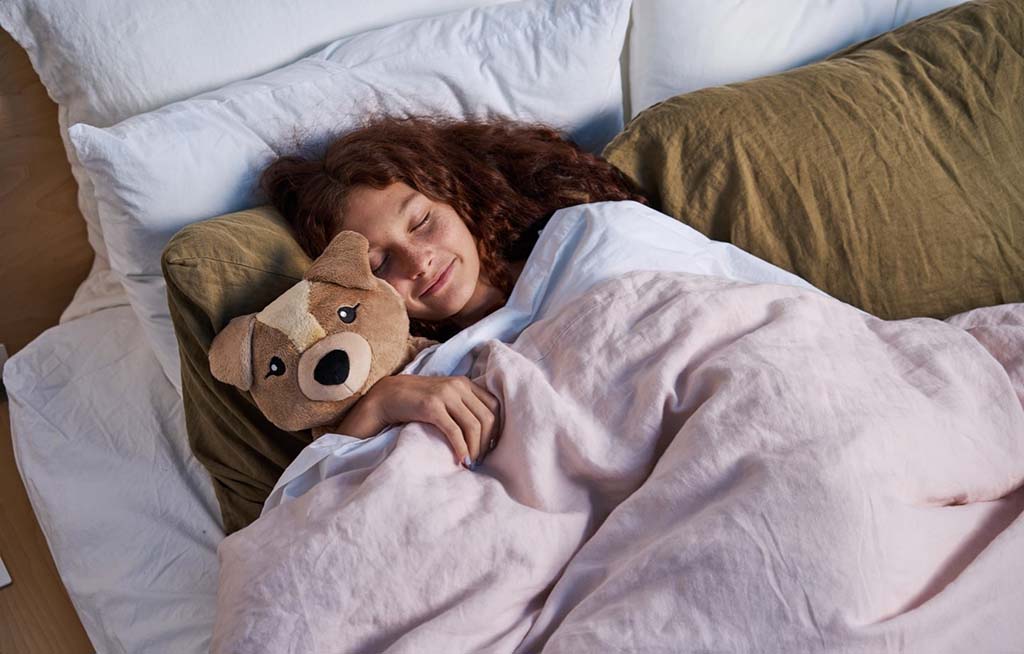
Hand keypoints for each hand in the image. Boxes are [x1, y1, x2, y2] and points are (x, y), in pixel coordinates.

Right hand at [340, 374, 500, 467]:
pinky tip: (461, 459)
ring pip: (473, 425)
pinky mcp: (432, 407)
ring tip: (472, 462)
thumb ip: (463, 406)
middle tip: (481, 459)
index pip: (494, 406)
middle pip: (487, 417)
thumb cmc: (418, 401)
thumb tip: (485, 434)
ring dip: (475, 448)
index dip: (497, 428)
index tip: (491, 446)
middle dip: (487, 442)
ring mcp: (445, 395)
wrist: (388, 396)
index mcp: (465, 383)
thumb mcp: (445, 397)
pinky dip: (461, 448)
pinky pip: (454, 431)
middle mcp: (458, 386)